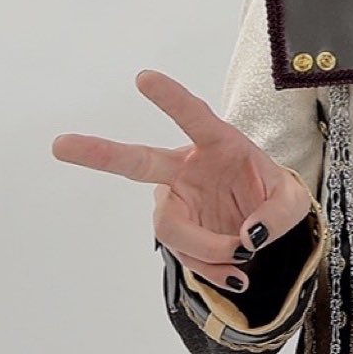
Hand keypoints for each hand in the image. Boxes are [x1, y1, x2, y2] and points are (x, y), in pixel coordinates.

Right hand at [52, 69, 313, 294]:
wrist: (264, 226)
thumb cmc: (275, 198)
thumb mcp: (292, 202)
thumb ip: (277, 214)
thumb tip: (248, 238)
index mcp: (219, 144)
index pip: (194, 117)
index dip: (171, 99)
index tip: (143, 77)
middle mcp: (185, 169)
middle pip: (136, 162)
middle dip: (98, 153)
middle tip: (59, 144)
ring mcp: (175, 201)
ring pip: (169, 229)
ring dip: (205, 251)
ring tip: (241, 265)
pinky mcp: (175, 232)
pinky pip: (183, 257)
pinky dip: (210, 272)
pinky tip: (234, 276)